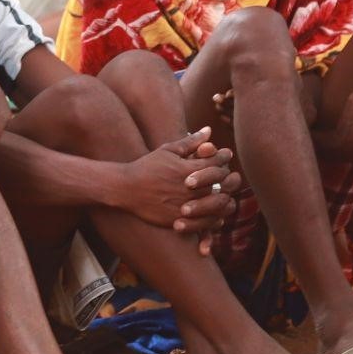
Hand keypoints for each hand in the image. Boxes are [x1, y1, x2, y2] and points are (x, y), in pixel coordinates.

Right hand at [118, 129, 240, 254]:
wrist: (126, 188)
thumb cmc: (147, 166)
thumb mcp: (168, 150)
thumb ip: (191, 142)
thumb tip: (209, 130)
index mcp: (188, 169)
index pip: (217, 163)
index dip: (223, 159)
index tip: (224, 157)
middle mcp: (189, 188)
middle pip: (220, 184)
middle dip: (226, 179)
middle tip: (227, 176)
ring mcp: (185, 206)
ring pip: (216, 205)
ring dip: (222, 199)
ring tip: (220, 195)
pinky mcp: (179, 220)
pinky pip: (205, 223)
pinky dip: (213, 219)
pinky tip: (213, 213)